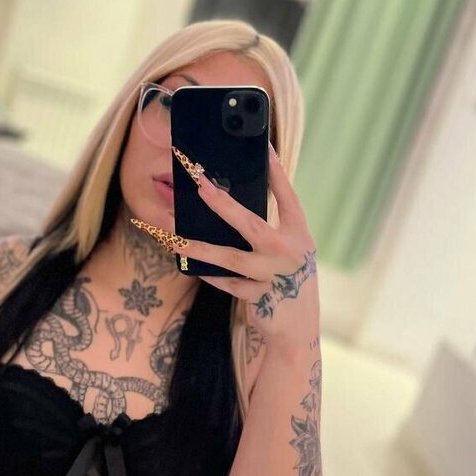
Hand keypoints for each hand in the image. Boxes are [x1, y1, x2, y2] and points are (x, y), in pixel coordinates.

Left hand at [176, 142, 318, 350]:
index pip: (287, 197)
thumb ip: (270, 230)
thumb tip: (229, 206)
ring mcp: (275, 276)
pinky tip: (190, 266)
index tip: (264, 148)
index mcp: (300, 234)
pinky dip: (209, 274)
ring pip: (231, 257)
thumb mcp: (289, 252)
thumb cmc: (288, 281)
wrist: (298, 327)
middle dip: (223, 205)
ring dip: (200, 247)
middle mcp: (290, 252)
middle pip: (251, 224)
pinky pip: (227, 282)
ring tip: (175, 239)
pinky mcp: (260, 298)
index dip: (276, 173)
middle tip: (201, 186)